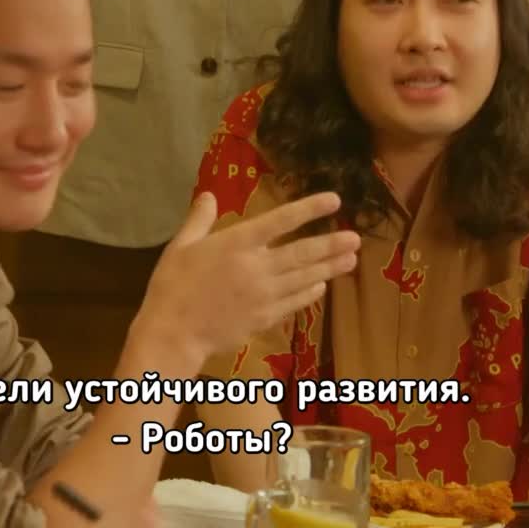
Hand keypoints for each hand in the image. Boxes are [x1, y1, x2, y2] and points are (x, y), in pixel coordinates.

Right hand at [134, 191, 359, 369]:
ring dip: (329, 268)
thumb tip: (208, 196)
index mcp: (236, 244)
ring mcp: (264, 295)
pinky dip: (310, 293)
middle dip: (331, 244)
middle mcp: (257, 267)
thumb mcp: (180, 246)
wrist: (173, 333)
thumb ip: (199, 220)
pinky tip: (322, 287)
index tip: (334, 201)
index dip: (309, 209)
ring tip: (351, 259)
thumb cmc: (172, 286)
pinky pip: (295, 303)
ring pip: (304, 279)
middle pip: (302, 253)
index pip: (280, 221)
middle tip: (356, 238)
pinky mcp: (265, 318)